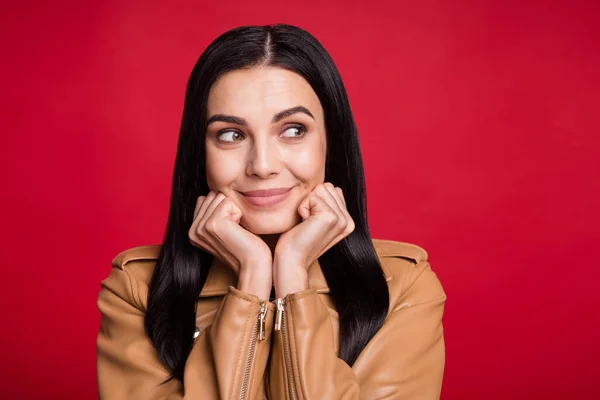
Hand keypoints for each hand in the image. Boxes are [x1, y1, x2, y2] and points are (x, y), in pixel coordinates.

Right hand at [188, 191, 272, 297]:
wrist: (252, 264)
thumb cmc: (244, 245)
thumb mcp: (223, 229)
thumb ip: (212, 214)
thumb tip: (213, 193)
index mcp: (192, 232)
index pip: (204, 199)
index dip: (222, 208)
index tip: (229, 228)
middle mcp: (193, 230)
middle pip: (211, 196)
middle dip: (227, 208)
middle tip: (233, 229)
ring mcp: (201, 227)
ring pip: (219, 196)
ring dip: (233, 210)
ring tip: (235, 229)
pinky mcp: (212, 223)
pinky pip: (227, 201)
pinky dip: (238, 212)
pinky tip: (238, 228)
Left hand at [273, 182, 354, 297]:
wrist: (292, 261)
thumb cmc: (297, 240)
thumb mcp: (316, 221)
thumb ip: (326, 205)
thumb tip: (324, 186)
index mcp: (347, 221)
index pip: (332, 189)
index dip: (315, 201)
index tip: (311, 221)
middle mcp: (348, 220)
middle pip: (327, 187)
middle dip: (311, 200)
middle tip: (308, 222)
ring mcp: (341, 218)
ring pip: (320, 189)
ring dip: (306, 204)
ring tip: (306, 223)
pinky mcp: (330, 216)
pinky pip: (312, 196)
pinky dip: (302, 207)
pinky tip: (304, 223)